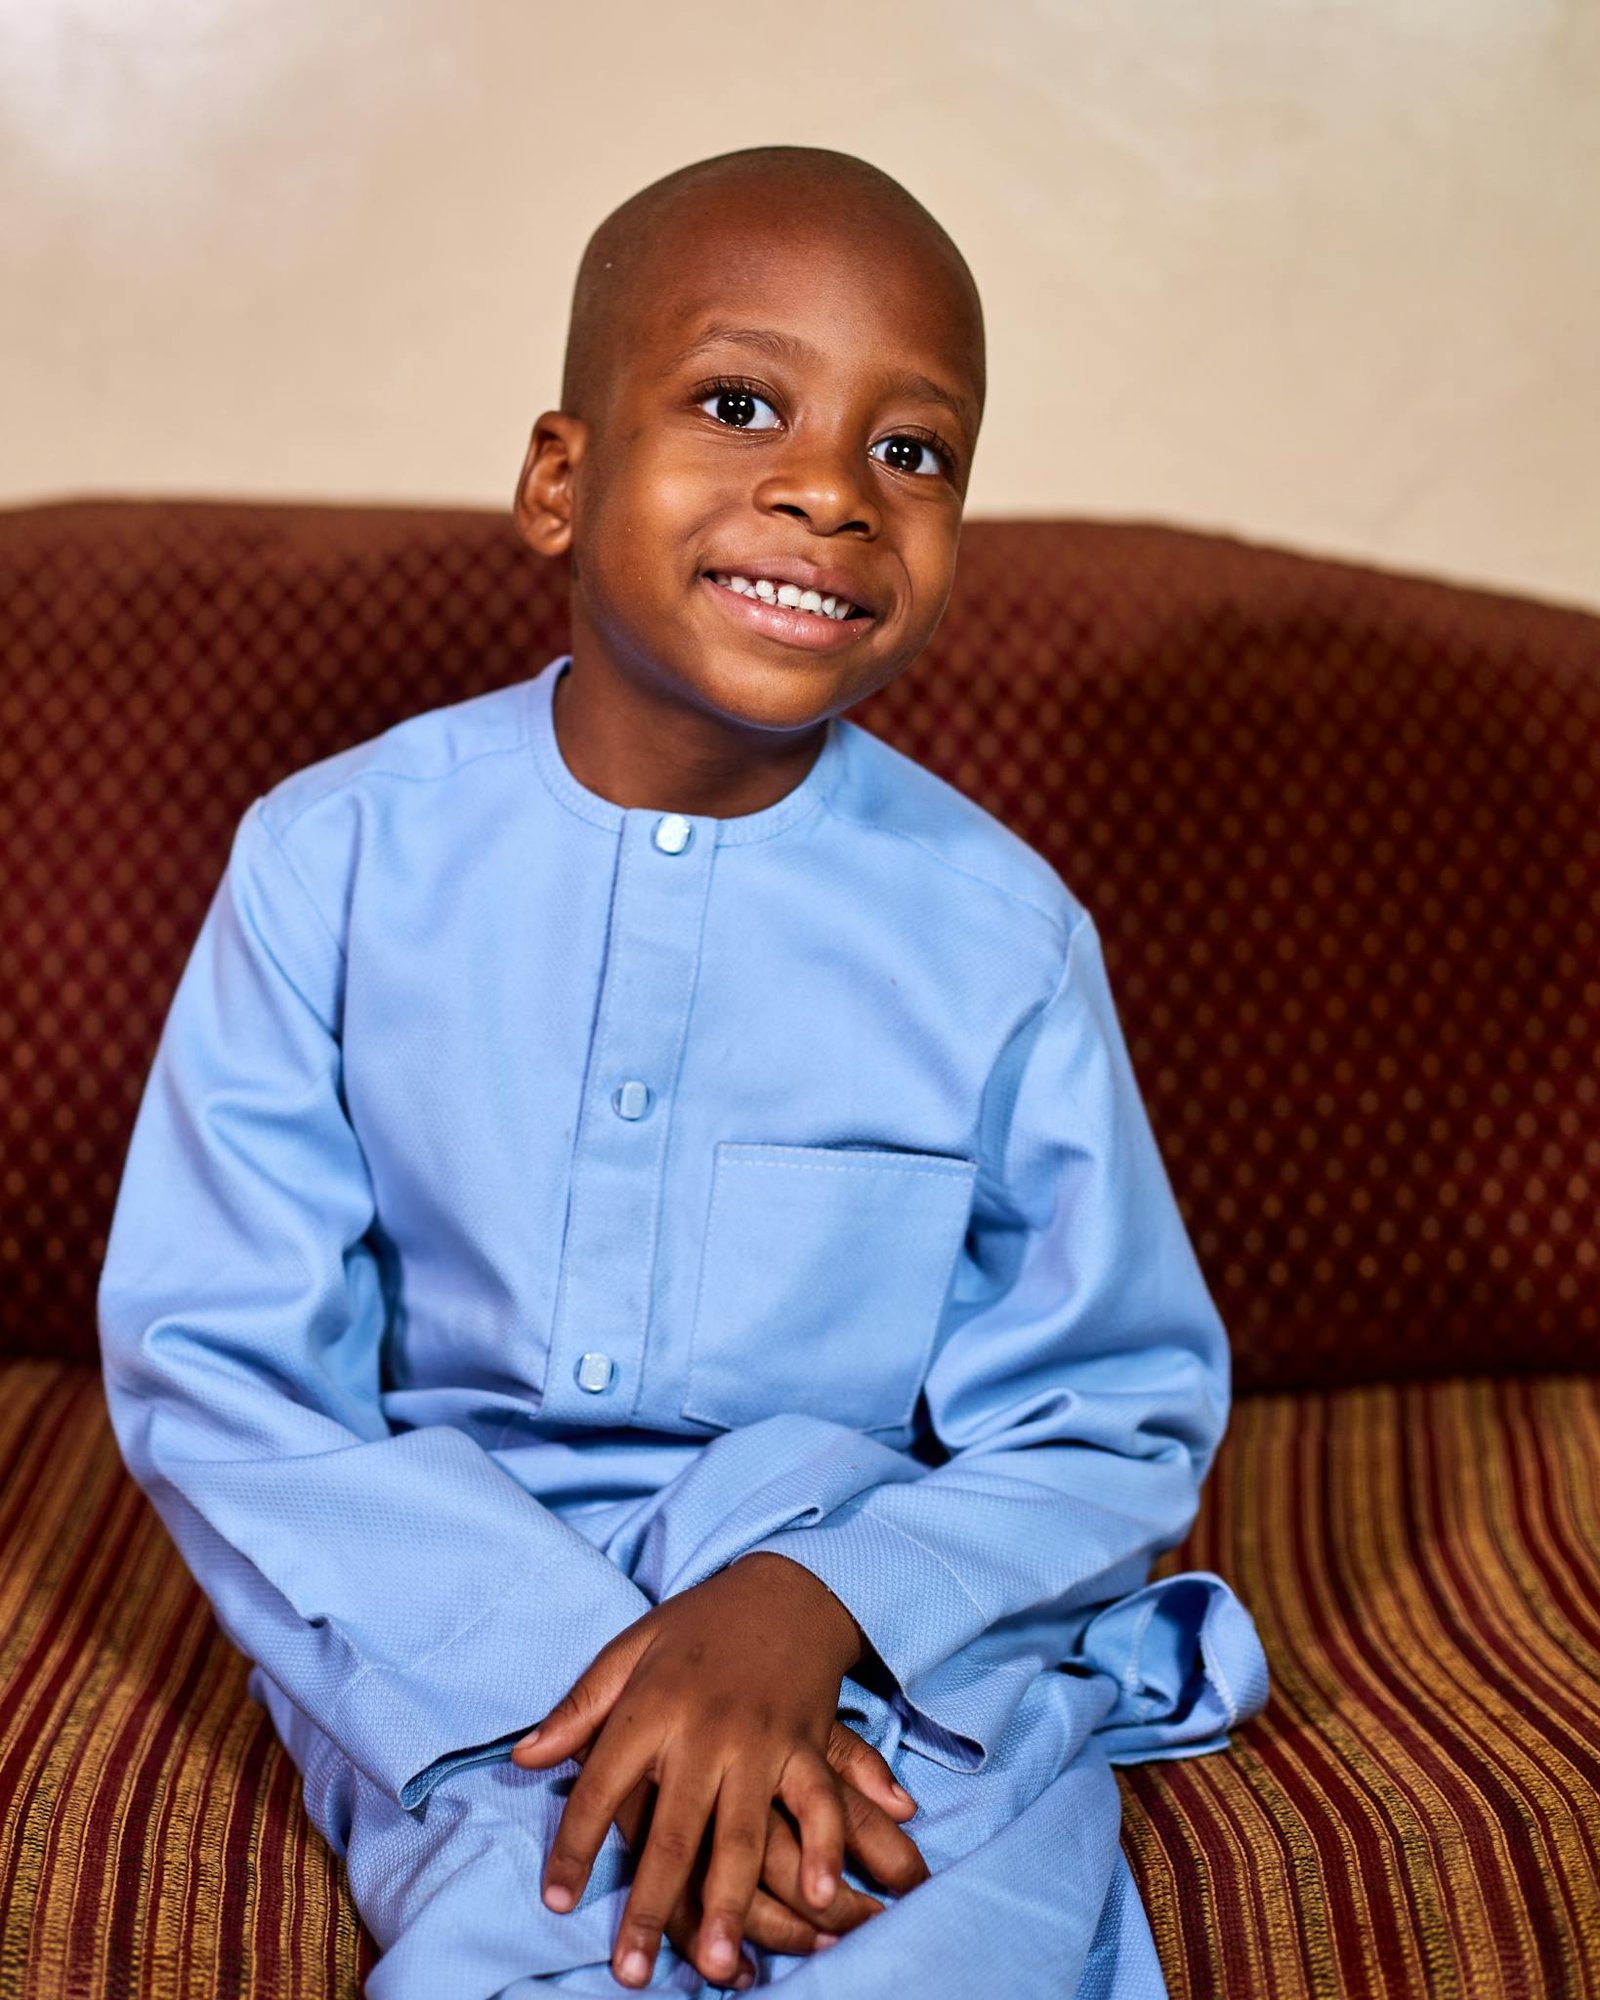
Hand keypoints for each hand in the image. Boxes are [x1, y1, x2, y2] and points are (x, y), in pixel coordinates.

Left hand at [511, 1553, 884, 1987]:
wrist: (786, 1587)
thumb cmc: (698, 1625)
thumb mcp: (632, 1648)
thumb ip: (580, 1706)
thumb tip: (523, 1757)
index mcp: (651, 1704)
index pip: (601, 1785)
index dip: (574, 1846)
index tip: (555, 1900)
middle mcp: (704, 1728)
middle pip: (673, 1830)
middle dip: (653, 1906)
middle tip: (632, 1971)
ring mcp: (760, 1739)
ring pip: (742, 1833)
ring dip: (730, 1902)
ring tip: (718, 1965)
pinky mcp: (807, 1743)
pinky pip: (817, 1803)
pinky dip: (822, 1850)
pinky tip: (817, 1899)